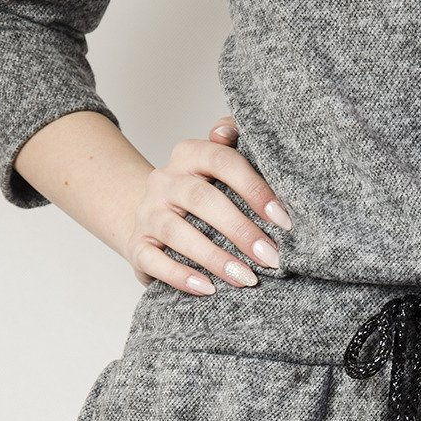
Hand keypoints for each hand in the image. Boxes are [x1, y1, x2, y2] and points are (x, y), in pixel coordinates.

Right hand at [124, 115, 291, 293]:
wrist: (153, 220)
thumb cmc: (202, 196)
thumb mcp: (219, 170)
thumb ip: (235, 147)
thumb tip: (228, 131)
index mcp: (190, 155)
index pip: (222, 160)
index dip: (254, 187)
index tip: (283, 219)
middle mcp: (165, 180)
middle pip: (202, 198)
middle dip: (241, 229)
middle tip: (271, 256)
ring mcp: (148, 213)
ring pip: (178, 233)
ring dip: (215, 258)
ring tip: (246, 278)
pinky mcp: (137, 246)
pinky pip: (155, 262)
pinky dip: (182, 276)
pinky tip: (208, 289)